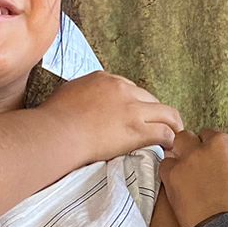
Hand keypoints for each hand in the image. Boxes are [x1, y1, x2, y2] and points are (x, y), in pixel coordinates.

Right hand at [42, 71, 182, 163]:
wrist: (57, 132)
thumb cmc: (53, 118)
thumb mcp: (68, 93)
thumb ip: (83, 94)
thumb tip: (83, 101)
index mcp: (105, 79)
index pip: (130, 88)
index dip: (135, 103)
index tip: (135, 114)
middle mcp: (123, 89)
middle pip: (149, 98)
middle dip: (154, 112)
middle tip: (157, 125)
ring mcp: (132, 109)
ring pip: (166, 113)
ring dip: (172, 124)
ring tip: (174, 135)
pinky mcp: (137, 130)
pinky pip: (164, 132)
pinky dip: (170, 139)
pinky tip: (169, 147)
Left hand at [159, 130, 227, 226]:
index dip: (223, 155)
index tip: (221, 167)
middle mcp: (223, 143)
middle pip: (206, 136)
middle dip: (203, 151)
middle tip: (203, 173)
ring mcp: (197, 155)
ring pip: (183, 140)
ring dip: (184, 154)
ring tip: (187, 176)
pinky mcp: (176, 170)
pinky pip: (166, 164)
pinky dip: (170, 175)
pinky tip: (179, 190)